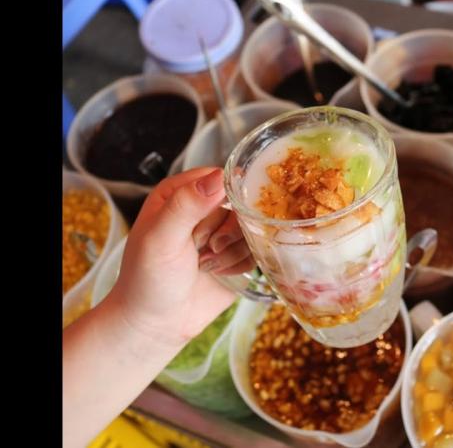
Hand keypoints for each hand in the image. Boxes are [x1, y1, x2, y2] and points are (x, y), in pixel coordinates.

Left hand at [110, 167, 253, 346]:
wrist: (157, 324)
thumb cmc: (148, 279)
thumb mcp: (161, 238)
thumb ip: (187, 205)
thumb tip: (220, 176)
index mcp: (179, 194)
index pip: (218, 179)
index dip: (220, 201)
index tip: (205, 225)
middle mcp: (201, 208)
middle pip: (240, 204)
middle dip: (227, 231)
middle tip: (206, 249)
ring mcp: (221, 232)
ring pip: (251, 227)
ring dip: (233, 250)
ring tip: (207, 265)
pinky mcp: (236, 255)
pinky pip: (256, 249)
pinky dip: (241, 263)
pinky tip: (219, 273)